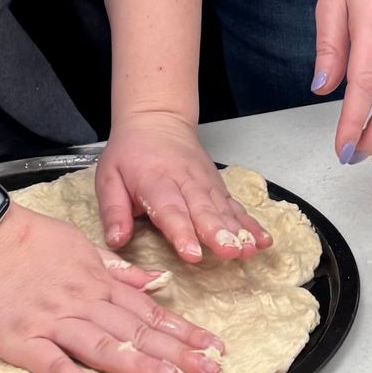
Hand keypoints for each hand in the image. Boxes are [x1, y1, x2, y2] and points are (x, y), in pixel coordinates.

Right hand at [0, 204, 225, 372]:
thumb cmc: (29, 241)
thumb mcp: (81, 245)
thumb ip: (117, 270)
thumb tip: (154, 282)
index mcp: (98, 283)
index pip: (149, 311)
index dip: (183, 331)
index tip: (212, 346)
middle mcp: (83, 303)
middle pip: (136, 331)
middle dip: (178, 352)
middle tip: (211, 371)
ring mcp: (54, 322)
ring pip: (103, 346)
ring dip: (138, 364)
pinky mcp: (23, 341)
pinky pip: (55, 364)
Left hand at [97, 109, 270, 263]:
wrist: (156, 119)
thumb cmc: (130, 152)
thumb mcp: (108, 177)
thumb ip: (113, 210)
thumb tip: (116, 241)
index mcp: (154, 181)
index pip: (169, 209)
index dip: (181, 231)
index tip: (192, 253)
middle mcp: (184, 181)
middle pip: (203, 209)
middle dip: (217, 232)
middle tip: (230, 252)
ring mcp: (205, 183)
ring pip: (223, 208)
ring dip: (238, 230)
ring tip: (249, 249)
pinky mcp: (217, 186)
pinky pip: (235, 205)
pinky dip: (250, 222)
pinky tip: (263, 239)